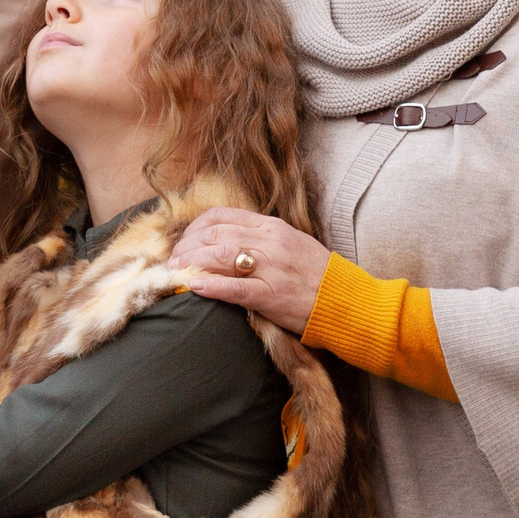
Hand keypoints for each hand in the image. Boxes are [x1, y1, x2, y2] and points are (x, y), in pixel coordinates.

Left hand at [166, 206, 330, 332]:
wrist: (345, 301)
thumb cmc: (316, 275)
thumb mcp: (290, 243)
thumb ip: (259, 238)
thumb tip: (224, 239)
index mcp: (272, 227)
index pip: (222, 216)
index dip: (195, 227)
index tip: (184, 240)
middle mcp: (270, 241)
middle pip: (216, 234)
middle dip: (188, 246)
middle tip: (173, 259)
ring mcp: (271, 267)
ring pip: (221, 255)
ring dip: (192, 262)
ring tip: (176, 271)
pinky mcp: (272, 294)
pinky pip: (235, 287)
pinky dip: (211, 285)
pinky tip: (194, 286)